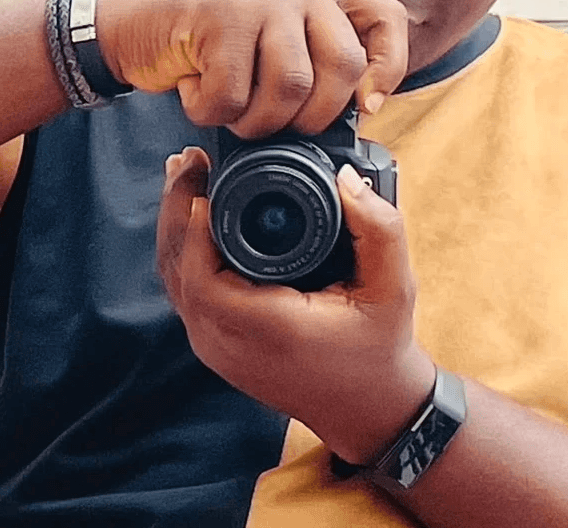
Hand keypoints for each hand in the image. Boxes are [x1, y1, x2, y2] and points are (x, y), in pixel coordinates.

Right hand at [96, 0, 408, 137]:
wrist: (129, 19)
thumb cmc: (207, 39)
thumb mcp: (275, 30)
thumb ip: (317, 51)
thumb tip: (363, 108)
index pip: (388, 18)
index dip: (388, 69)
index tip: (366, 105)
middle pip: (344, 66)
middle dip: (312, 116)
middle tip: (275, 121)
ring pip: (292, 87)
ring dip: (258, 120)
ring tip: (231, 109)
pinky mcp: (220, 14)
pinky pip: (235, 96)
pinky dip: (213, 112)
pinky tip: (196, 92)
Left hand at [157, 146, 435, 464]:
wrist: (369, 407)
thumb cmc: (379, 345)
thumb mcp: (394, 287)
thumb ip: (378, 228)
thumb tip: (345, 177)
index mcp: (267, 329)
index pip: (203, 276)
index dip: (192, 225)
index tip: (204, 177)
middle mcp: (229, 343)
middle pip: (177, 270)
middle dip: (176, 209)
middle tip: (189, 160)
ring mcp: (217, 348)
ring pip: (174, 280)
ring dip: (174, 225)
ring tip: (185, 174)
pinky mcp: (217, 345)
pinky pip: (185, 290)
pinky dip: (183, 248)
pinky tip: (193, 214)